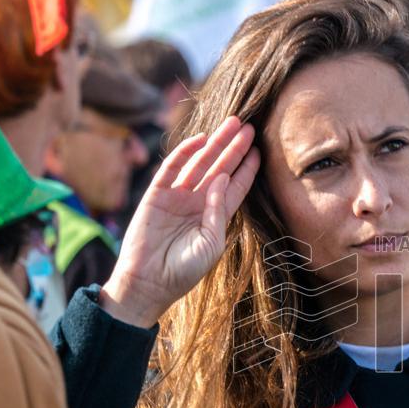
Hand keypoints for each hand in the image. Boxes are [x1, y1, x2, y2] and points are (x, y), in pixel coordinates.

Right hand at [100, 116, 260, 327]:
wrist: (149, 283)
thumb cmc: (184, 271)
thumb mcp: (211, 244)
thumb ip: (218, 212)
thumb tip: (223, 178)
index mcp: (215, 216)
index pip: (236, 186)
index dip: (247, 168)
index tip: (260, 150)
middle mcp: (198, 202)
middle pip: (221, 168)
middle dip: (234, 147)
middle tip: (249, 127)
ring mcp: (177, 196)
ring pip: (200, 163)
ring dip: (215, 143)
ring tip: (232, 124)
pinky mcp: (156, 195)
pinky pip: (172, 168)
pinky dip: (184, 153)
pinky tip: (200, 139)